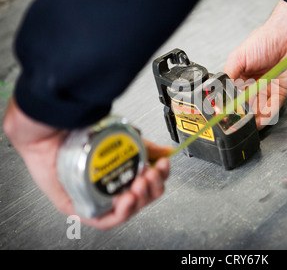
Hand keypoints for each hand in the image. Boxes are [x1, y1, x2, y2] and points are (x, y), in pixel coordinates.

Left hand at [3, 97, 171, 229]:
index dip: (159, 177)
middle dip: (152, 188)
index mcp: (122, 172)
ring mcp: (97, 197)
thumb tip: (167, 151)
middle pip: (142, 199)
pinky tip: (127, 200)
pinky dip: (121, 213)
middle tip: (149, 175)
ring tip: (139, 185)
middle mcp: (111, 186)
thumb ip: (147, 148)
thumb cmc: (83, 133)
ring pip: (127, 211)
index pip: (148, 183)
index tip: (163, 165)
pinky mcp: (80, 207)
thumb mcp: (125, 139)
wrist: (54, 129)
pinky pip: (104, 221)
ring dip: (140, 199)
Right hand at [224, 0, 286, 128]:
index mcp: (242, 74)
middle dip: (241, 113)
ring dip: (253, 118)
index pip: (234, 94)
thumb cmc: (265, 40)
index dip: (230, 104)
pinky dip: (266, 115)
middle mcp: (255, 82)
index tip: (225, 113)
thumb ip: (228, 75)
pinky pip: (274, 107)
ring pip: (259, 108)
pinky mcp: (282, 91)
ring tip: (245, 125)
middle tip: (235, 122)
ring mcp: (268, 88)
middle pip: (246, 103)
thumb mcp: (238, 57)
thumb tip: (218, 93)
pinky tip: (259, 121)